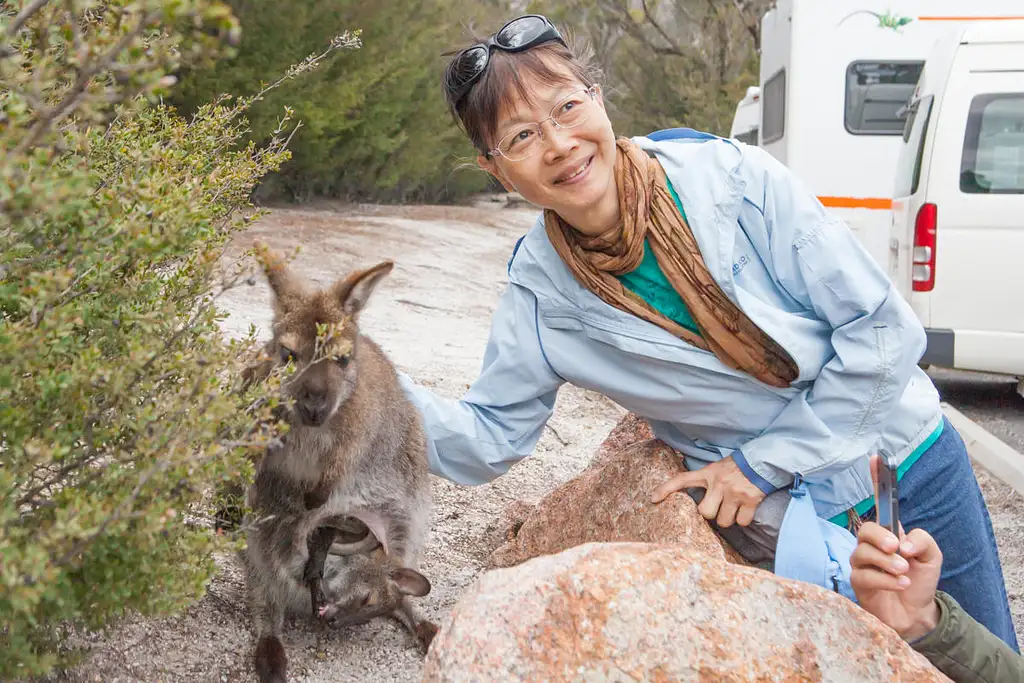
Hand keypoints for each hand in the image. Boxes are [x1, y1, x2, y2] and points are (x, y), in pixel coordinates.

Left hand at [651, 456, 765, 526]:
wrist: (762, 461)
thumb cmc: (736, 467)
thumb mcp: (716, 468)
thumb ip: (706, 481)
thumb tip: (698, 504)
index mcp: (707, 473)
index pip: (681, 479)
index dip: (666, 489)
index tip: (652, 499)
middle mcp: (719, 483)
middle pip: (705, 513)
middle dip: (711, 514)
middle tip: (718, 507)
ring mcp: (734, 492)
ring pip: (723, 521)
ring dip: (728, 519)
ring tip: (733, 508)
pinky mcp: (750, 500)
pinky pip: (741, 522)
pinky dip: (743, 520)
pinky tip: (745, 510)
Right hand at [849, 454, 942, 640]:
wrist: (916, 615)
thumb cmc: (920, 582)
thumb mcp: (932, 557)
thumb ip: (923, 539)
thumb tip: (902, 542)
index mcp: (890, 532)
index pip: (880, 502)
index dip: (878, 480)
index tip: (877, 458)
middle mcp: (872, 545)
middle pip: (865, 529)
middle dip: (881, 537)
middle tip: (898, 550)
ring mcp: (862, 563)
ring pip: (863, 553)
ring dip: (888, 563)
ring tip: (904, 573)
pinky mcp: (858, 582)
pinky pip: (865, 575)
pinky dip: (886, 579)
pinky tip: (900, 585)